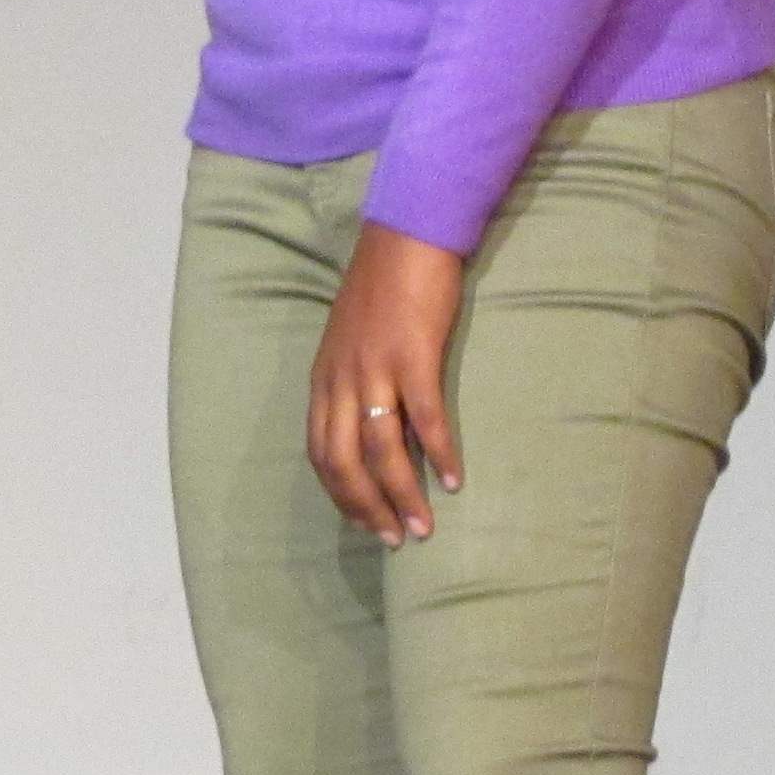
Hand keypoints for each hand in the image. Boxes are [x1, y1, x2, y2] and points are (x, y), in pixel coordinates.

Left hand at [309, 222, 465, 545]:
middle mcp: (341, 378)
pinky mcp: (413, 356)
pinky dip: (438, 454)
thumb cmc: (383, 289)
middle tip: (395, 539)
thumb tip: (374, 430)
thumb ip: (354, 383)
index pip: (320, 451)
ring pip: (380, 450)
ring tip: (423, 527)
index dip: (340, 493)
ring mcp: (375, 368)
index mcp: (324, 377)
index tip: (364, 523)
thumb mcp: (352, 341)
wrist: (404, 236)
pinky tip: (455, 480)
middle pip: (343, 461)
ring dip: (402, 495)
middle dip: (367, 507)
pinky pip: (424, 418)